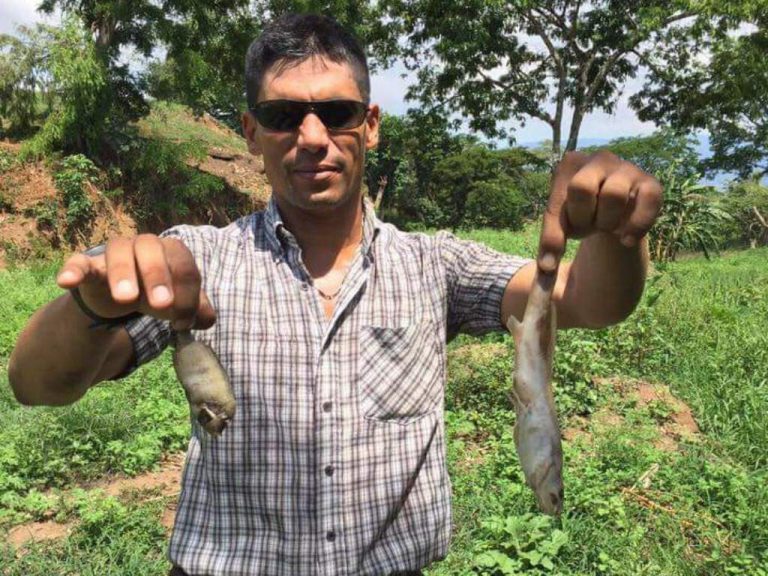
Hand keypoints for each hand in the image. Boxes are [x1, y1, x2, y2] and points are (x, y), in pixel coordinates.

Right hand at [55, 235, 215, 329]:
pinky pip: (78, 262)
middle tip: (161, 305)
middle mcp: (144, 245)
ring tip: (125, 299)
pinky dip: (73, 270)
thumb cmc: (153, 294)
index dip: (187, 295)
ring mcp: (114, 252)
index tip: (181, 323)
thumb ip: (195, 310)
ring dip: (123, 273)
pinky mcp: (88, 265)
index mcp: (171, 252)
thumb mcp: (176, 305)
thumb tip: (207, 320)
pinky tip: (66, 281)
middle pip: (152, 249)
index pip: (185, 266)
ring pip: (118, 251)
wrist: (117, 298)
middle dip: (158, 276)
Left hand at [538, 150, 662, 271]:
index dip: (555, 232)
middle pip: (581, 188)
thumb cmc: (581, 213)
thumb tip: (546, 268)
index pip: (558, 198)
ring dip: (606, 222)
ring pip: (613, 195)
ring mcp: (627, 168)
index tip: (551, 261)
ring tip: (606, 225)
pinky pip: (649, 200)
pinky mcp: (651, 183)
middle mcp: (600, 158)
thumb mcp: (562, 225)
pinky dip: (637, 225)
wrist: (613, 212)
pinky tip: (626, 240)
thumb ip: (552, 243)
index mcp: (571, 163)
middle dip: (582, 218)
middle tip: (586, 227)